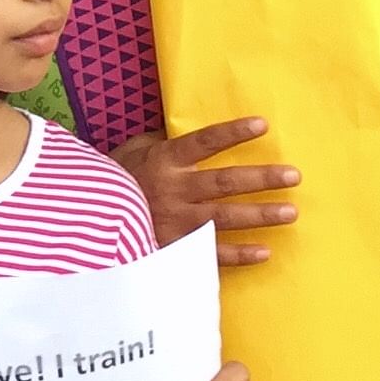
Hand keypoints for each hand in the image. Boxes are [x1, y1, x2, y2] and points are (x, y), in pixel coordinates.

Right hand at [113, 118, 300, 266]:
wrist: (86, 223)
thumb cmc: (113, 181)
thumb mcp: (130, 152)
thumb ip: (157, 142)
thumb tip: (178, 131)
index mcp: (164, 161)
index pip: (204, 142)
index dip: (233, 133)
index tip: (263, 125)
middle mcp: (174, 190)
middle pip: (224, 182)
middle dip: (261, 179)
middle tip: (293, 176)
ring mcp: (176, 222)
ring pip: (224, 217)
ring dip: (259, 215)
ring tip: (290, 212)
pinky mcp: (175, 249)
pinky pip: (211, 254)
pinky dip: (239, 255)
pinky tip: (265, 251)